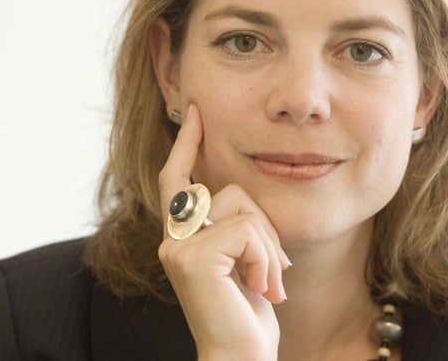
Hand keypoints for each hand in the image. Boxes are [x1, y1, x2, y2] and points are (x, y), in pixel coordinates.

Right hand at [158, 105, 290, 360]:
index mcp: (184, 238)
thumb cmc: (248, 315)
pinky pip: (246, 229)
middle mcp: (172, 239)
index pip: (178, 179)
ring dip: (268, 246)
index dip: (187, 144)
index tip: (196, 112)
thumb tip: (246, 198)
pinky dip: (265, 257)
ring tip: (267, 284)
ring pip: (243, 207)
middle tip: (274, 270)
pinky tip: (262, 289)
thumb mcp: (245, 261)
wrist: (241, 357)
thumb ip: (238, 228)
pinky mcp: (193, 257)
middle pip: (230, 190)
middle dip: (264, 225)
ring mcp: (178, 247)